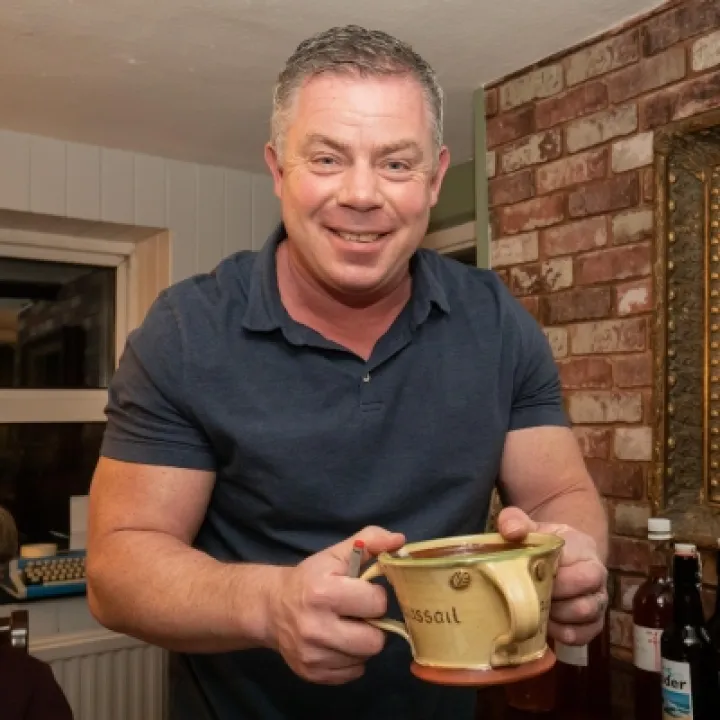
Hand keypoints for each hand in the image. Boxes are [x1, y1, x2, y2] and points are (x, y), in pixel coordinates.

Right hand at [267, 526, 404, 683]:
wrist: (271, 607)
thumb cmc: (309, 578)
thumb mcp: (335, 555)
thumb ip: (369, 541)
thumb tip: (399, 540)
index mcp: (323, 593)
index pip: (376, 603)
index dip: (374, 596)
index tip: (362, 592)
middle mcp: (316, 627)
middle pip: (374, 640)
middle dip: (373, 625)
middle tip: (360, 615)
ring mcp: (312, 655)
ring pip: (364, 658)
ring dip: (363, 643)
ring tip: (349, 627)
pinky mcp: (311, 674)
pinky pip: (352, 674)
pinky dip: (351, 660)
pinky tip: (339, 643)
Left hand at [497, 507, 607, 645]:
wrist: (558, 553)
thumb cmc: (542, 541)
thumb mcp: (528, 526)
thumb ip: (515, 521)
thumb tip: (511, 531)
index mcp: (584, 551)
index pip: (581, 569)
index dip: (555, 577)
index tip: (531, 575)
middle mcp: (596, 577)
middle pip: (585, 598)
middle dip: (555, 599)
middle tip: (530, 596)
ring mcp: (596, 600)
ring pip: (585, 616)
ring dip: (558, 617)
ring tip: (535, 610)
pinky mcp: (592, 622)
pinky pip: (583, 635)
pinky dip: (563, 634)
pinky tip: (545, 626)